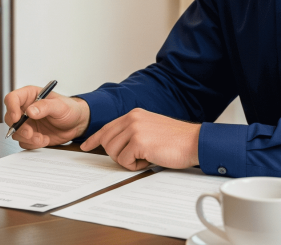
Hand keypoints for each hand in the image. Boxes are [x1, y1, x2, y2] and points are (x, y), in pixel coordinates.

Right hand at [3, 86, 89, 148]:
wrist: (77, 124)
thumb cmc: (69, 109)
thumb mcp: (60, 105)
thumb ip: (45, 106)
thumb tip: (30, 111)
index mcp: (29, 96)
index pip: (12, 99)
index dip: (11, 108)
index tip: (17, 118)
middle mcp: (25, 109)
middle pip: (10, 118)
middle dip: (19, 128)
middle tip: (30, 133)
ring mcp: (27, 123)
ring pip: (16, 132)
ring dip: (27, 138)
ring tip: (42, 138)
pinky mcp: (31, 135)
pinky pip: (24, 142)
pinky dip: (33, 144)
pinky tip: (44, 139)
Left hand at [80, 108, 199, 170]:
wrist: (194, 142)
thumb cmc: (176, 140)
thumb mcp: (150, 128)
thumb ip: (132, 132)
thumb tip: (115, 144)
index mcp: (134, 114)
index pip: (107, 127)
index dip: (95, 139)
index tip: (85, 145)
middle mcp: (132, 118)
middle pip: (107, 142)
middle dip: (117, 155)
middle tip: (135, 157)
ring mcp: (134, 129)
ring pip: (114, 152)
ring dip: (128, 161)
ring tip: (146, 156)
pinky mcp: (139, 142)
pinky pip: (125, 161)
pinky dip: (136, 166)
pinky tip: (150, 159)